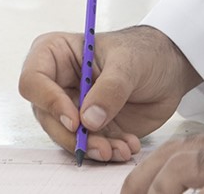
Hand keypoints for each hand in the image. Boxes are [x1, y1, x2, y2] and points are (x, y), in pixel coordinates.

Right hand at [17, 25, 199, 163]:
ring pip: (67, 136)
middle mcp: (58, 83)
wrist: (169, 69)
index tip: (75, 120)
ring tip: (120, 149)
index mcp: (56, 54)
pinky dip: (108, 151)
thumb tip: (88, 120)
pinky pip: (90, 145)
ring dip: (92, 148)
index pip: (33, 80)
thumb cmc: (143, 52)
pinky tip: (127, 146)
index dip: (49, 102)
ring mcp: (73, 106)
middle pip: (46, 116)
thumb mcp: (129, 63)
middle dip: (72, 136)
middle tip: (100, 146)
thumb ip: (110, 89)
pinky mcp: (90, 127)